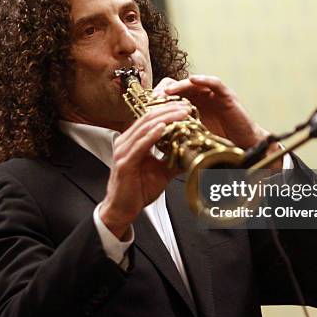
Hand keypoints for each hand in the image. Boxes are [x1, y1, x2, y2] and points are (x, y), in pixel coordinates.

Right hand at [100, 102, 190, 238]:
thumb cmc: (137, 190)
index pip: (150, 119)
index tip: (185, 108)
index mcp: (132, 141)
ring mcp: (123, 151)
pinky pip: (139, 145)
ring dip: (164, 119)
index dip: (167, 111)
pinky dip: (151, 135)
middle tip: (186, 106)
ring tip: (180, 113)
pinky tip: (162, 127)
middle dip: (168, 111)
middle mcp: (125, 142)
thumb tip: (193, 154)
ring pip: (145, 128)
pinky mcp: (124, 163)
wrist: (123, 210)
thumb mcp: (161, 172)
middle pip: (148, 119)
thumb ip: (174, 159)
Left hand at [156, 75, 282, 166]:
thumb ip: (176, 135)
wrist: (243, 150)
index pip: (173, 96)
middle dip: (166, 90)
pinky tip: (193, 79)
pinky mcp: (227, 96)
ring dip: (180, 85)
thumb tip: (154, 139)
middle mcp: (202, 98)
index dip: (160, 98)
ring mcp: (214, 96)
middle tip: (155, 98)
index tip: (147, 106)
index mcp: (192, 107)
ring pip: (194, 83)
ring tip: (168, 90)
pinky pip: (215, 83)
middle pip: (180, 86)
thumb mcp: (192, 139)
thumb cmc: (219, 145)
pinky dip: (204, 79)